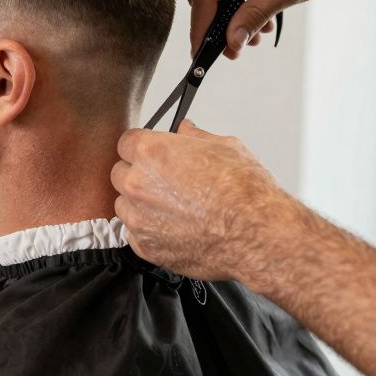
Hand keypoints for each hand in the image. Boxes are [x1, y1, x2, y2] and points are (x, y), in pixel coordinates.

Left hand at [111, 119, 301, 284]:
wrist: (256, 235)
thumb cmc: (245, 191)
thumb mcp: (225, 146)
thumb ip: (195, 136)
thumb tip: (185, 129)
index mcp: (151, 152)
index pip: (126, 142)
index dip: (142, 148)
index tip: (151, 155)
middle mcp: (137, 184)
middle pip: (120, 173)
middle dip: (138, 174)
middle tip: (165, 182)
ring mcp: (138, 218)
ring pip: (124, 205)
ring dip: (141, 204)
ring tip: (173, 208)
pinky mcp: (145, 246)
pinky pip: (134, 233)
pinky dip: (149, 230)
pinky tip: (174, 227)